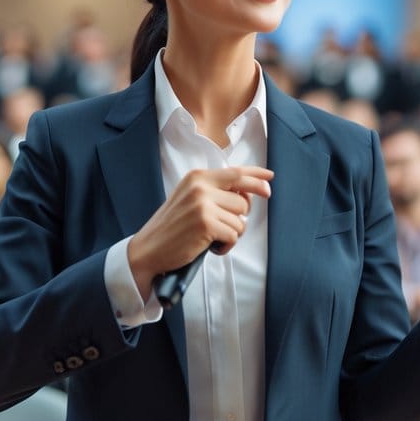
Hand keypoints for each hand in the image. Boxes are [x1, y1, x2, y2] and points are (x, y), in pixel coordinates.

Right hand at [128, 166, 273, 299]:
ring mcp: (203, 204)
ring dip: (231, 233)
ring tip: (211, 237)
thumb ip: (214, 190)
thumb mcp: (189, 198)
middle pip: (243, 200)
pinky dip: (226, 245)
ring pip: (241, 220)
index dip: (257, 175)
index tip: (270, 177)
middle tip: (224, 225)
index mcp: (198, 177)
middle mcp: (201, 186)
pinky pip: (234, 235)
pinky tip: (210, 247)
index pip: (236, 172)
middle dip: (239, 216)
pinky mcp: (206, 224)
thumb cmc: (172, 226)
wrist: (149, 248)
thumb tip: (247, 193)